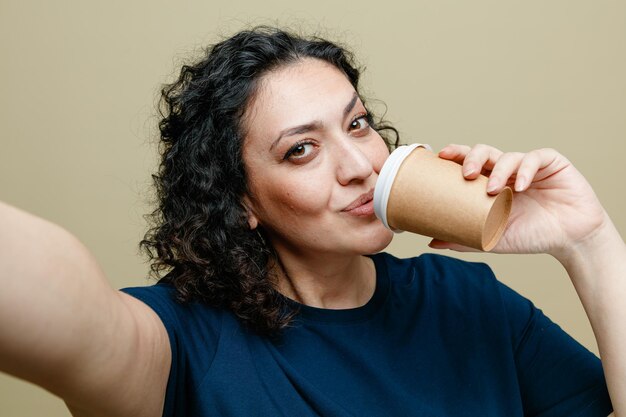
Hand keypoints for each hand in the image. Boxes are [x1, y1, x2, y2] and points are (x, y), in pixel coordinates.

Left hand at [429, 144, 607, 258]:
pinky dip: (524, 170)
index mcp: (491, 184)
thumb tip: (432, 242)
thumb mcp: (493, 238)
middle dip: (472, 158)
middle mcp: (507, 171)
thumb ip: (464, 238)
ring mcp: (529, 166)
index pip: (470, 163)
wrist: (570, 241)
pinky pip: (534, 158)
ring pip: (507, 155)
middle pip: (484, 152)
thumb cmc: (531, 236)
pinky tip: (520, 186)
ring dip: (498, 170)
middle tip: (466, 174)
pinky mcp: (552, 163)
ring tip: (493, 190)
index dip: (456, 155)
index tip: (441, 156)